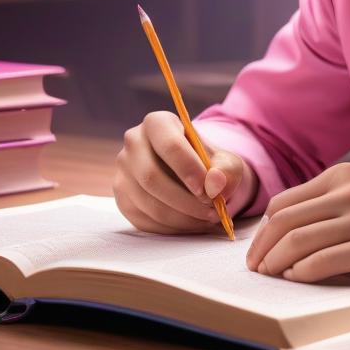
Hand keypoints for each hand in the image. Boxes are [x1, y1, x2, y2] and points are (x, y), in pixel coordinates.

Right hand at [113, 110, 258, 233]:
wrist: (194, 176)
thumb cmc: (209, 164)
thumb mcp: (226, 162)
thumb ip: (226, 170)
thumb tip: (214, 184)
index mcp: (157, 123)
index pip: (169, 144)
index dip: (188, 169)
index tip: (208, 191)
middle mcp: (133, 144)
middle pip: (151, 177)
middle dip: (185, 200)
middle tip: (211, 210)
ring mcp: (123, 173)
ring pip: (148, 203)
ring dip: (183, 217)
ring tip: (208, 218)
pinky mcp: (123, 200)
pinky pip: (145, 220)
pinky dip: (174, 227)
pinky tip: (193, 223)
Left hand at [245, 161, 349, 283]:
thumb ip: (326, 205)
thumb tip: (276, 229)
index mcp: (343, 176)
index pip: (285, 201)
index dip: (264, 229)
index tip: (258, 249)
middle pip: (285, 220)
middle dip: (263, 247)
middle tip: (255, 268)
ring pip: (299, 240)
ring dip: (276, 262)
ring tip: (270, 276)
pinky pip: (323, 261)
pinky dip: (302, 272)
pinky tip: (296, 278)